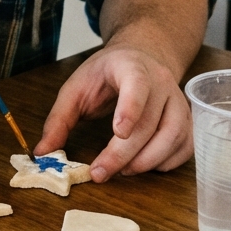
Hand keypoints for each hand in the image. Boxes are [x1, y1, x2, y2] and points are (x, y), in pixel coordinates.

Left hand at [36, 45, 191, 180]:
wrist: (140, 57)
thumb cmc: (106, 74)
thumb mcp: (76, 87)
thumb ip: (59, 118)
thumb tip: (43, 152)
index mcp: (131, 66)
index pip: (137, 84)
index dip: (130, 109)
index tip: (118, 133)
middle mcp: (160, 82)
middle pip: (149, 122)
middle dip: (124, 153)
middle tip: (100, 172)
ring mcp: (178, 100)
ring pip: (173, 136)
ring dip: (147, 161)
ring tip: (122, 171)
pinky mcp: (187, 119)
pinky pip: (185, 146)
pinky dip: (167, 162)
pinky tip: (145, 166)